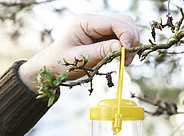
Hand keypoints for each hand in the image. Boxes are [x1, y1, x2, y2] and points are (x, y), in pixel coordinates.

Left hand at [19, 13, 139, 90]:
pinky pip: (122, 37)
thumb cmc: (61, 63)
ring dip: (131, 44)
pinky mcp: (104, 36)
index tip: (127, 52)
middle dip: (131, 39)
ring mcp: (100, 28)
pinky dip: (126, 47)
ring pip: (126, 28)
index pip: (114, 22)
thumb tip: (122, 47)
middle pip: (124, 22)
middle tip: (128, 60)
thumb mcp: (80, 59)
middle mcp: (94, 21)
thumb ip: (101, 51)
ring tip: (125, 61)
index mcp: (85, 22)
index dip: (126, 35)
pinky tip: (122, 59)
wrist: (52, 67)